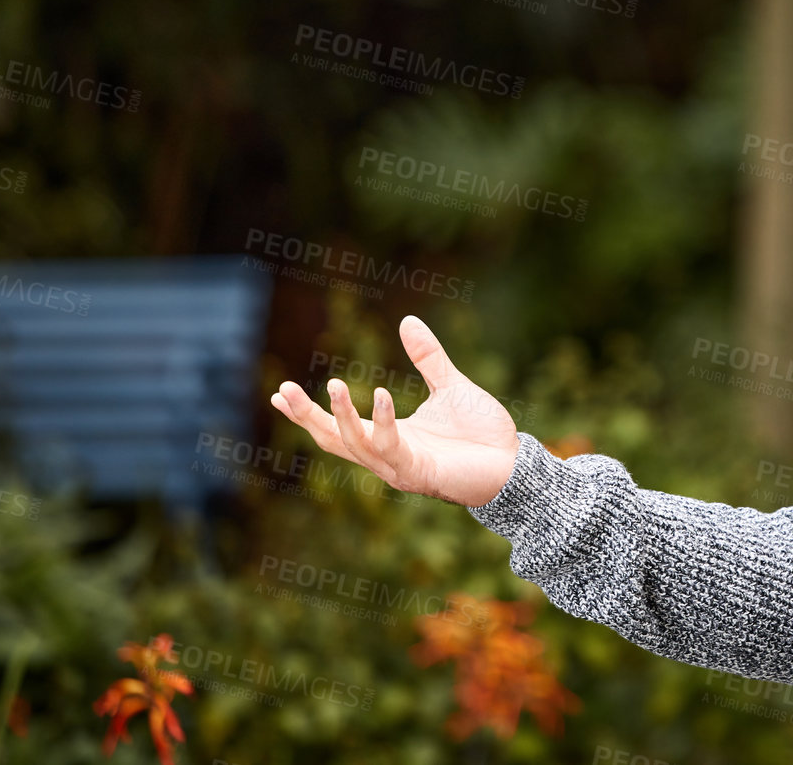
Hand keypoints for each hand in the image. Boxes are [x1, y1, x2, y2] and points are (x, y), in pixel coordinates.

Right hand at [269, 315, 521, 507]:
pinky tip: (379, 395)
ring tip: (333, 383)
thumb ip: (427, 358)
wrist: (514, 462)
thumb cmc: (482, 433)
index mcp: (388, 437)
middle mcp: (387, 456)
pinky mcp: (420, 472)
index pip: (337, 428)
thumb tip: (407, 320)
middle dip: (306, 417)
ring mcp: (400, 467)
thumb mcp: (450, 386)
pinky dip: (382, 422)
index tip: (278, 393)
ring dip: (340, 416)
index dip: (307, 413)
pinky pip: (392, 447)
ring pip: (356, 445)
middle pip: (333, 440)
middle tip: (283, 390)